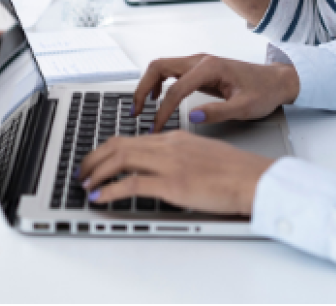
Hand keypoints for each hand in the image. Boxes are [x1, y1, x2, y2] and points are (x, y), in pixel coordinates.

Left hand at [78, 130, 274, 215]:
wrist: (252, 178)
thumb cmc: (234, 171)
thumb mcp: (201, 153)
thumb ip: (178, 155)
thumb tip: (160, 166)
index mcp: (174, 138)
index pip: (130, 138)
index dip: (107, 148)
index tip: (96, 159)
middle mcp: (167, 146)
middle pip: (118, 144)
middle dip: (94, 158)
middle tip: (82, 171)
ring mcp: (169, 164)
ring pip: (120, 159)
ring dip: (96, 172)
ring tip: (85, 183)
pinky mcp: (173, 184)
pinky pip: (131, 184)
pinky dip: (110, 189)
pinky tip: (101, 196)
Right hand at [132, 54, 300, 131]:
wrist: (276, 80)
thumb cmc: (264, 91)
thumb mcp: (245, 107)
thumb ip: (218, 112)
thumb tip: (193, 117)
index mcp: (210, 67)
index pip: (176, 88)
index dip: (163, 110)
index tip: (156, 127)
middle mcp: (200, 60)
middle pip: (159, 67)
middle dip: (143, 88)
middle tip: (135, 111)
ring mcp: (198, 63)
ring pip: (162, 67)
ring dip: (148, 85)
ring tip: (141, 107)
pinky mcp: (199, 69)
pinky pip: (171, 72)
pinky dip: (159, 84)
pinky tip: (159, 99)